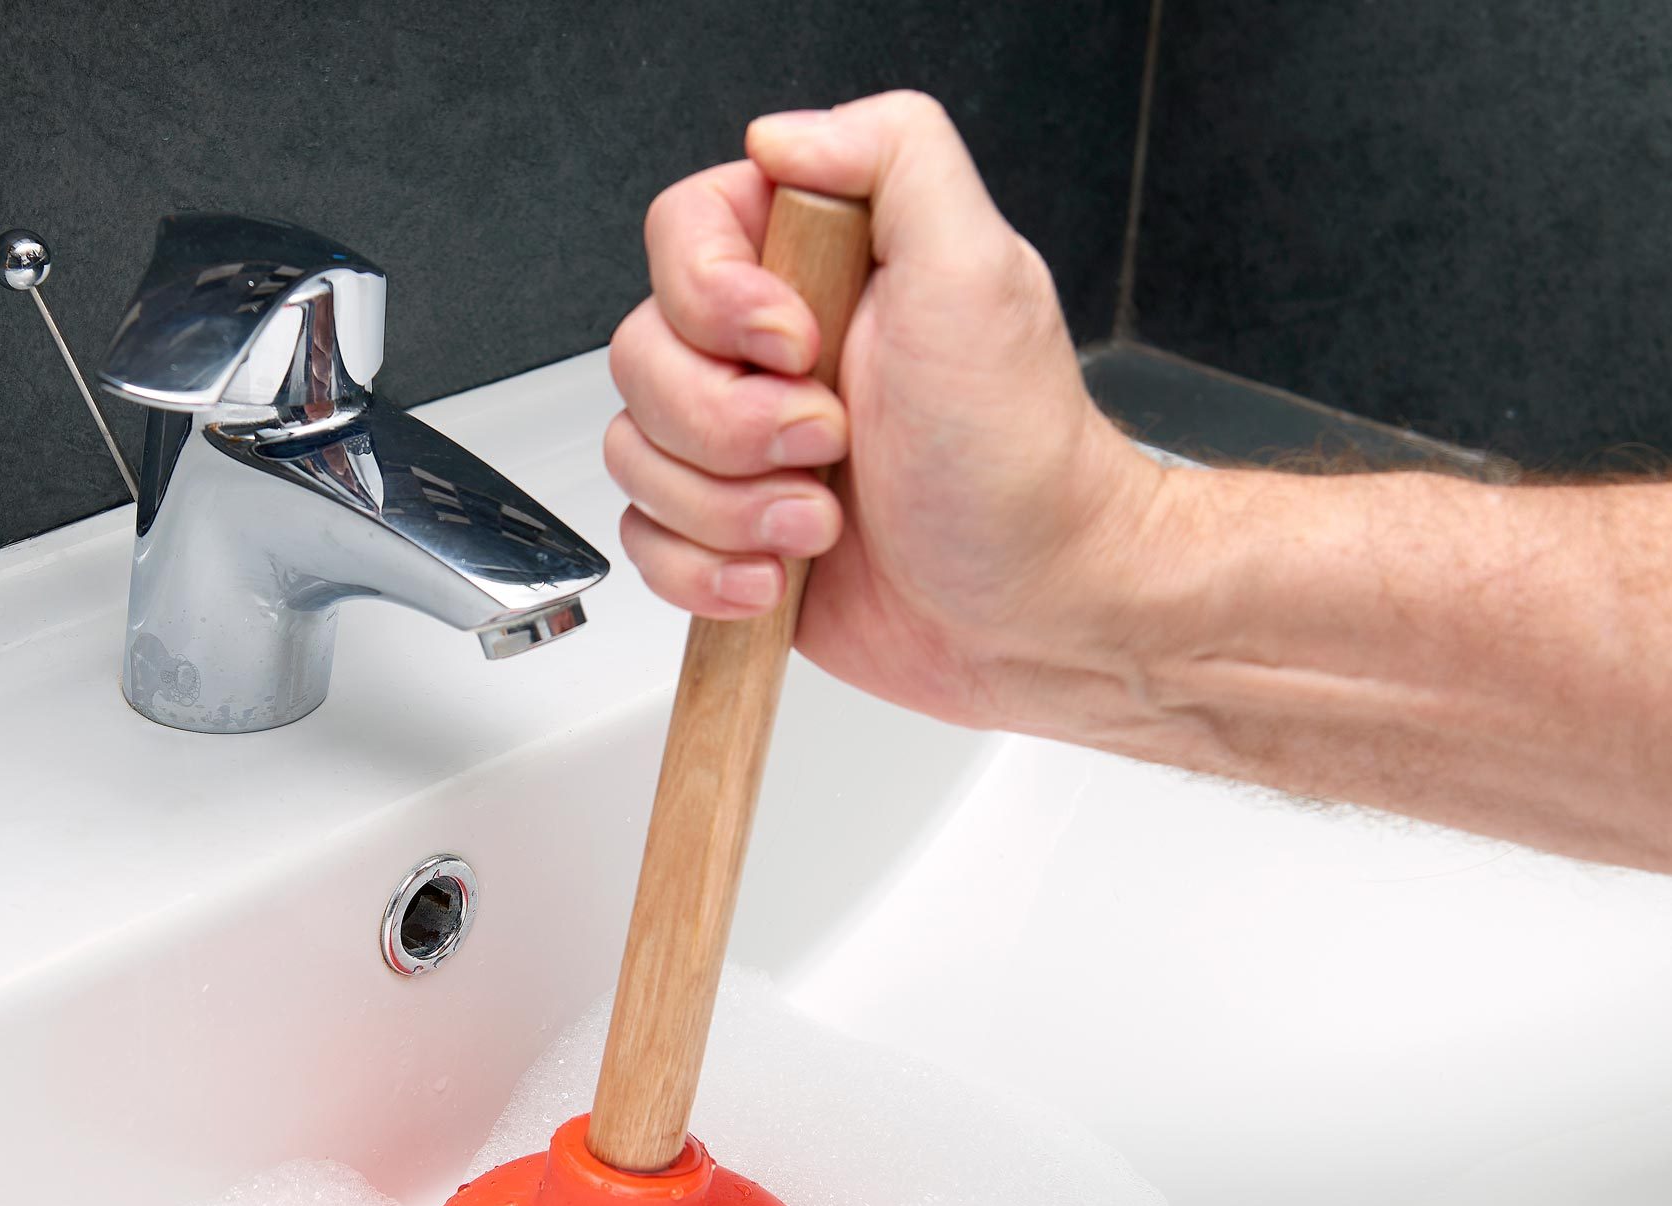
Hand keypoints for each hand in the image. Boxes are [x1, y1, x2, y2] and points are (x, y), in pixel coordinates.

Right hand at [604, 91, 1168, 731]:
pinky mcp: (728, 532)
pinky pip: (647, 540)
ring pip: (635, 453)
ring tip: (823, 520)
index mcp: (818, 265)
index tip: (798, 345)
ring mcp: (742, 446)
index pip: (682, 231)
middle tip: (831, 442)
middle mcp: (769, 350)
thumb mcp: (979, 268)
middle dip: (730, 423)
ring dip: (728, 506)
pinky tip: (782, 574)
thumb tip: (781, 134)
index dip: (714, 300)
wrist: (1036, 605)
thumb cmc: (1019, 454)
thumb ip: (894, 155)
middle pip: (641, 353)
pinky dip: (707, 572)